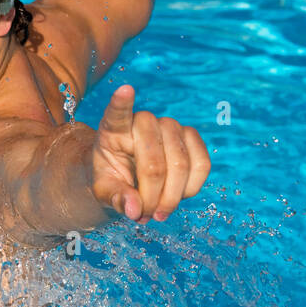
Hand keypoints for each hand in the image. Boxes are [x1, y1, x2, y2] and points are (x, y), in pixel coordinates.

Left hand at [91, 84, 210, 222]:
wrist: (130, 178)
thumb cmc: (112, 179)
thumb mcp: (104, 191)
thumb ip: (115, 198)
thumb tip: (133, 209)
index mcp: (113, 130)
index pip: (117, 114)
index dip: (121, 103)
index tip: (124, 90)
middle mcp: (144, 121)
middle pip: (155, 164)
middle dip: (152, 198)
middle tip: (144, 216)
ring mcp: (170, 126)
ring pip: (181, 165)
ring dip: (172, 198)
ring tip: (157, 212)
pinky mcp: (191, 136)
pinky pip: (202, 164)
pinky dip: (191, 188)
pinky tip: (177, 195)